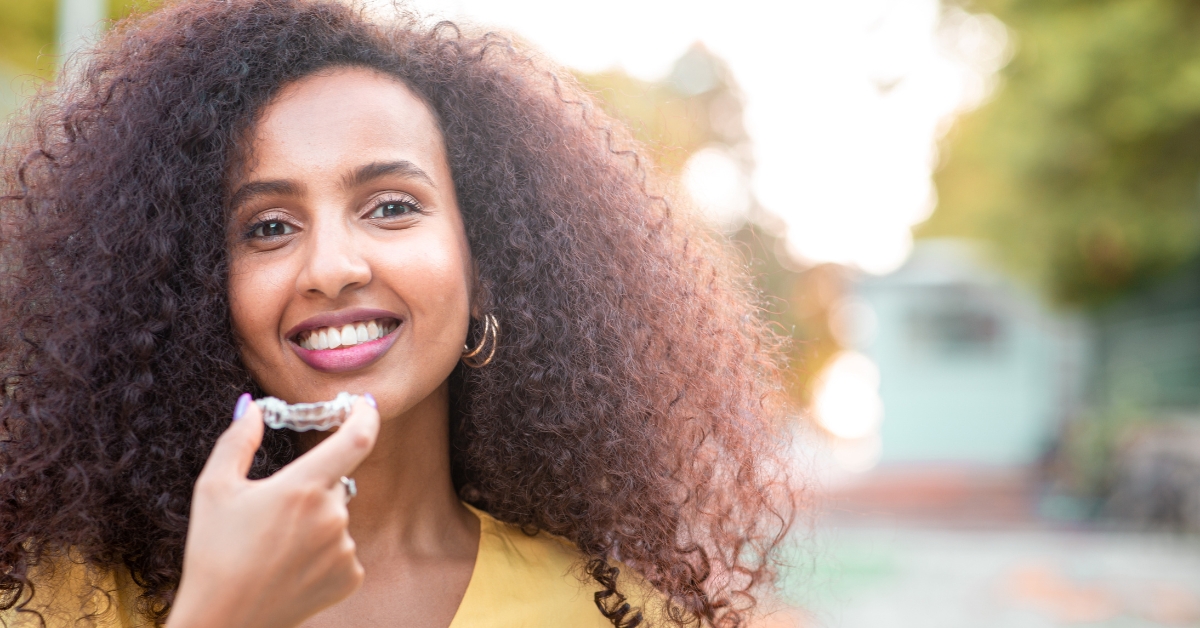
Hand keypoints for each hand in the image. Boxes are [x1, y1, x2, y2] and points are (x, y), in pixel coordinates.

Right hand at [167, 394, 379, 627]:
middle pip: (336, 482)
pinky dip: (323, 553)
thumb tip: (253, 406)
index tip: (365, 403)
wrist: (222, 622)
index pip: (357, 437)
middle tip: (275, 513)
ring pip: (338, 518)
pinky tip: (291, 569)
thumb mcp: (214, 489)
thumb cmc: (212, 553)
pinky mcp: (351, 577)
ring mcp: (345, 548)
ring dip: (316, 523)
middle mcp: (332, 515)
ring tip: (276, 549)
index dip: (367, 413)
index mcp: (302, 486)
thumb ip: (238, 440)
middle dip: (313, 487)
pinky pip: (344, 550)